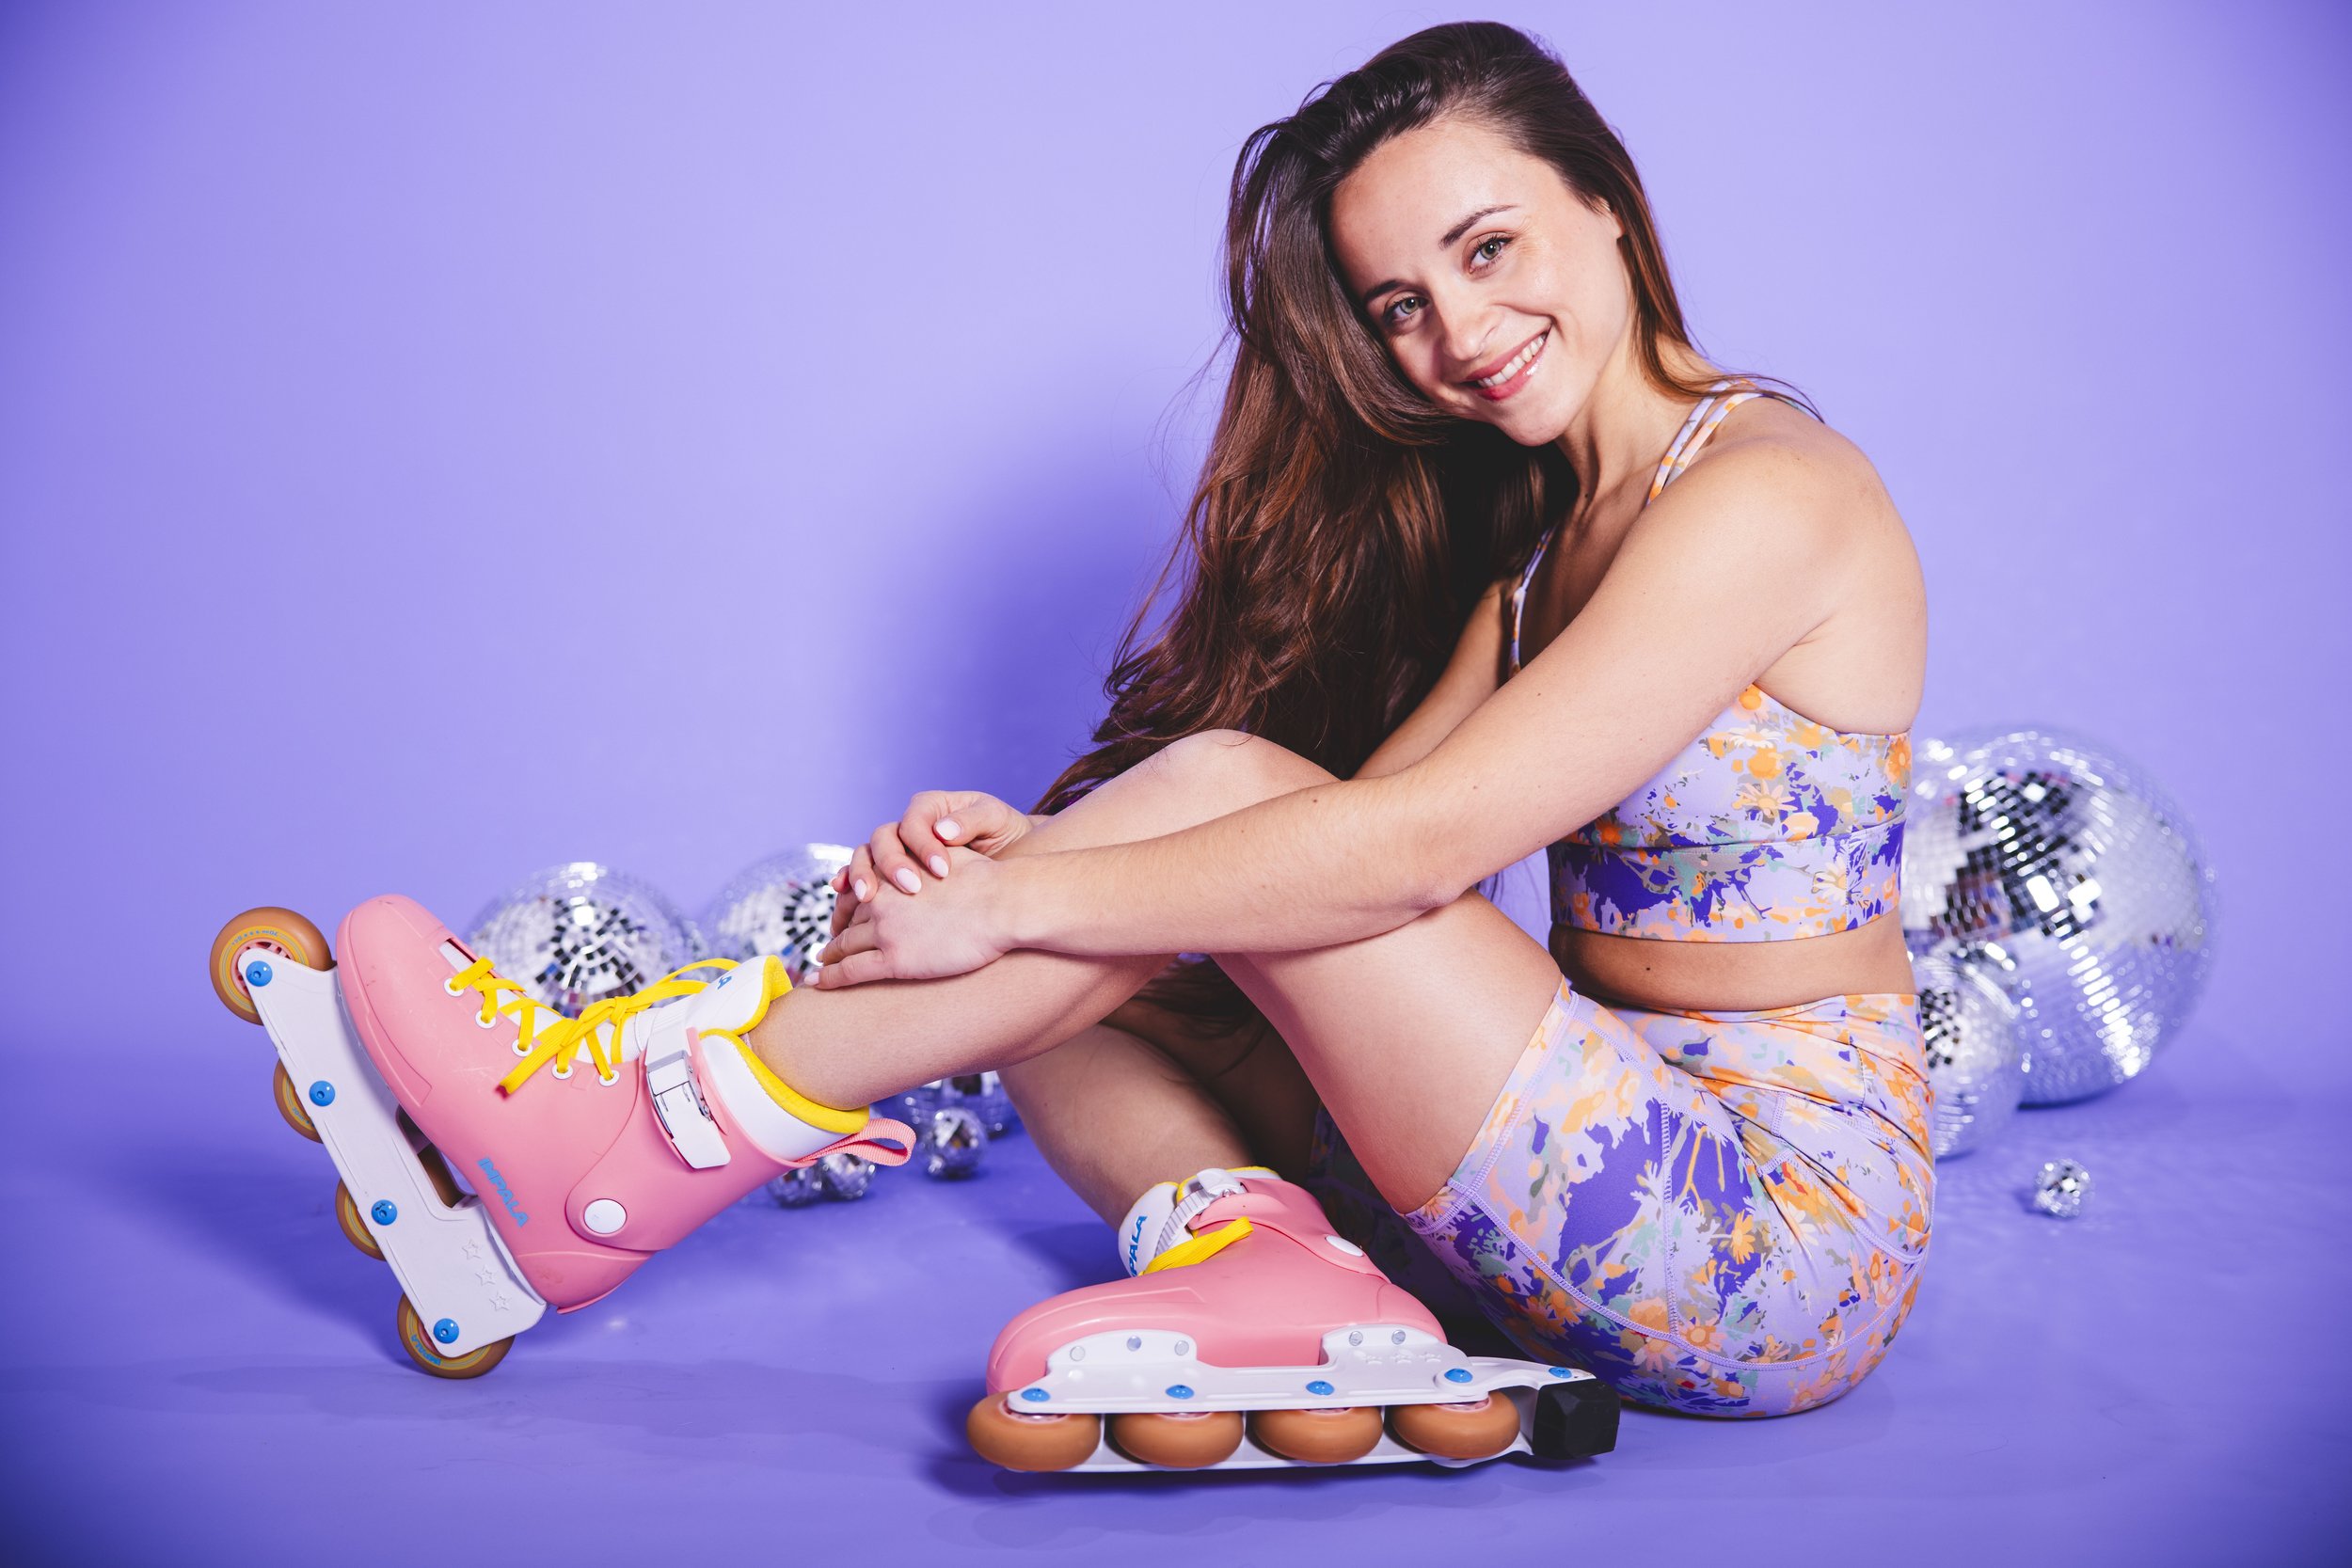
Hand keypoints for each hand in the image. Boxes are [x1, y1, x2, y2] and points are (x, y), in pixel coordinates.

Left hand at [816, 845, 1012, 986]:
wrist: (1003, 903)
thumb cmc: (988, 881)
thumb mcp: (950, 855)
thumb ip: (930, 859)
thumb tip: (934, 863)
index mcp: (893, 872)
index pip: (858, 888)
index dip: (847, 904)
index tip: (843, 916)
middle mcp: (881, 898)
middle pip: (847, 918)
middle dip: (836, 932)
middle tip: (828, 946)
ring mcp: (885, 930)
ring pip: (845, 945)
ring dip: (830, 956)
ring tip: (821, 966)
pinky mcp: (895, 959)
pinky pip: (851, 970)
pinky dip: (830, 977)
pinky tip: (818, 983)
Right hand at [830, 790, 1035, 934]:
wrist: (1011, 853)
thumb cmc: (1004, 831)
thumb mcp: (995, 819)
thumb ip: (971, 820)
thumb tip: (943, 831)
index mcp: (930, 807)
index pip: (913, 821)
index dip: (922, 844)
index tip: (942, 871)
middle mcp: (907, 825)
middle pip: (884, 838)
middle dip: (892, 864)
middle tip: (912, 888)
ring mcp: (897, 849)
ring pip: (866, 856)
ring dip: (863, 874)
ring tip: (867, 897)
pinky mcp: (892, 874)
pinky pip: (865, 875)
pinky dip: (852, 885)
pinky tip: (848, 899)